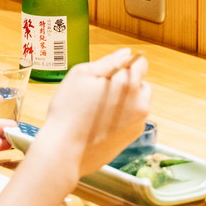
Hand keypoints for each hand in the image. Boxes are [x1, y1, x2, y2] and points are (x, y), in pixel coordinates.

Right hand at [27, 48, 151, 175]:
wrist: (64, 152)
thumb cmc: (68, 111)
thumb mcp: (82, 75)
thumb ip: (108, 61)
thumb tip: (126, 53)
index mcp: (129, 84)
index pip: (140, 63)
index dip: (124, 64)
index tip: (110, 72)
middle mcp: (140, 103)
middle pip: (140, 83)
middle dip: (125, 83)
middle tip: (100, 91)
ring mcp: (138, 123)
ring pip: (136, 102)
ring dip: (124, 101)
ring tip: (98, 109)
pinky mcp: (132, 138)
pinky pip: (132, 119)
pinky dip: (121, 117)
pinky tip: (101, 123)